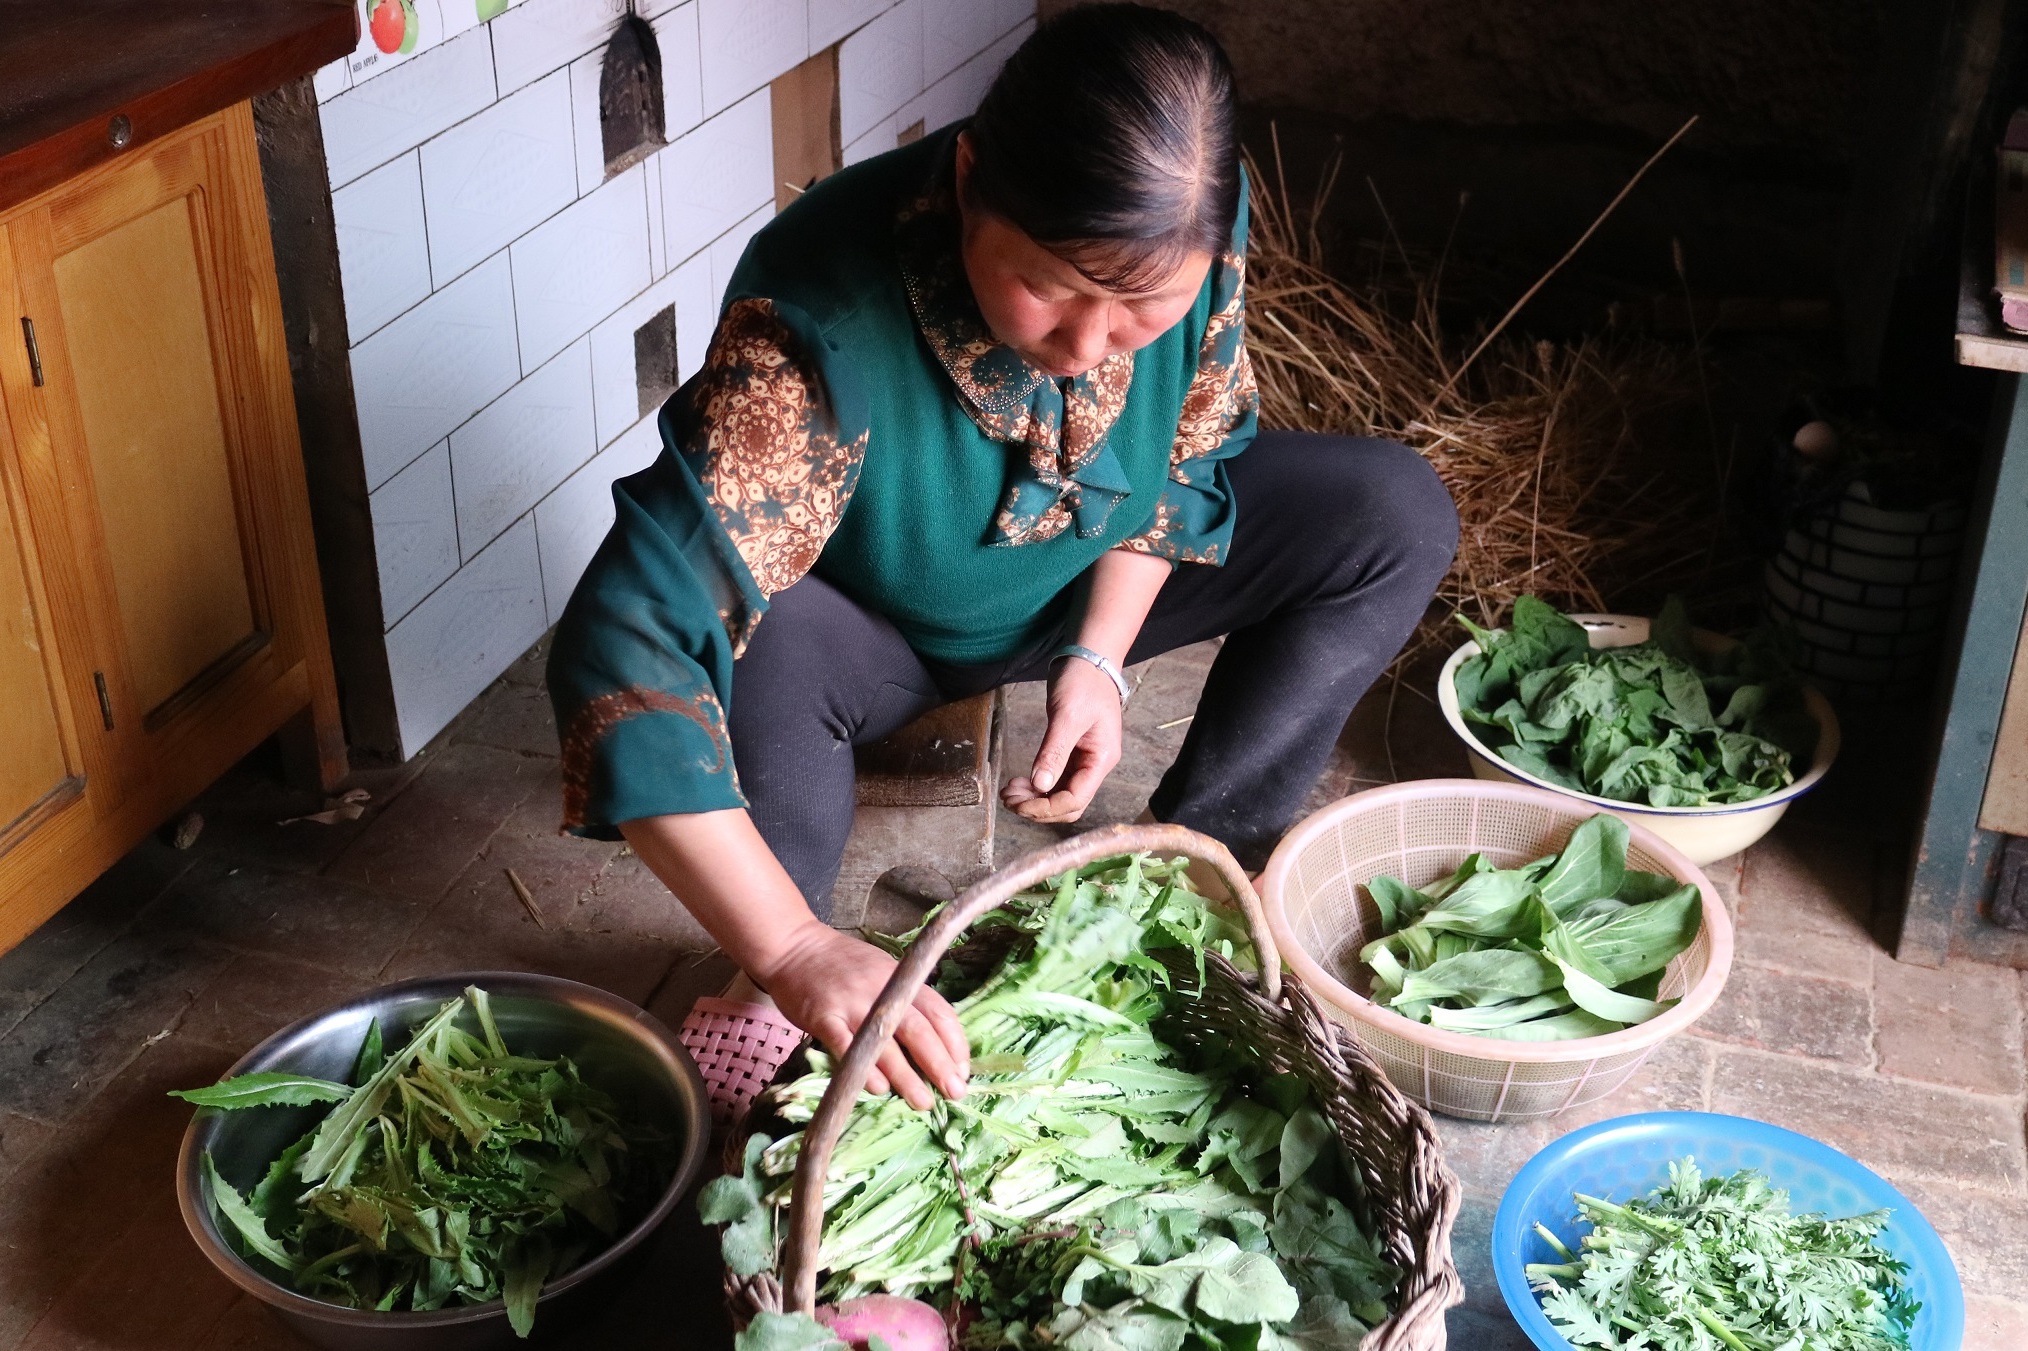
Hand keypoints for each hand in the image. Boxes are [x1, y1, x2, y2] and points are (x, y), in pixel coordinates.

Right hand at [752, 922, 969, 1109]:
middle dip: (940, 1065)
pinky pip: (847, 1047)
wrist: (795, 947)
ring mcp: (852, 1004)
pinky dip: (863, 1069)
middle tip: (955, 1092)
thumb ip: (907, 1000)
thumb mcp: (885, 971)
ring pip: (886, 1044)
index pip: (940, 1012)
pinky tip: (877, 1088)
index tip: (963, 1070)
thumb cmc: (844, 963)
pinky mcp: (824, 1017)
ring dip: (907, 1077)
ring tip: (923, 1102)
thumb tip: (936, 1043)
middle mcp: (882, 990)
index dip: (955, 1043)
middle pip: (919, 1030)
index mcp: (902, 978)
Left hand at [1001, 656, 1122, 823]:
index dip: (1046, 808)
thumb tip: (1041, 785)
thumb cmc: (1083, 682)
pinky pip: (1056, 780)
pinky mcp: (1073, 753)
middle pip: (1069, 803)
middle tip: (1009, 799)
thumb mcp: (1067, 715)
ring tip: (1010, 792)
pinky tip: (1019, 783)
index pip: (1075, 799)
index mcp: (1101, 759)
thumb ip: (1054, 751)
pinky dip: (1037, 786)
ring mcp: (1085, 760)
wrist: (1089, 659)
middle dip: (1039, 807)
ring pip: (1060, 794)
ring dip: (1035, 799)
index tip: (1018, 804)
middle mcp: (1095, 765)